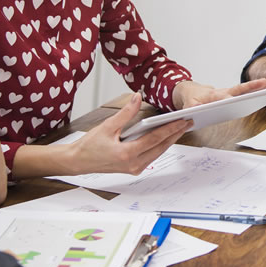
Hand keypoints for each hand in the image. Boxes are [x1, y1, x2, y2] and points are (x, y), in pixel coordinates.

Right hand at [68, 93, 190, 174]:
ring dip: (169, 140)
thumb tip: (138, 97)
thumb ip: (126, 112)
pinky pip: (151, 156)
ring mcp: (134, 169)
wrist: (78, 162)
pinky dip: (159, 146)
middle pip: (160, 147)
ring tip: (181, 128)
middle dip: (175, 134)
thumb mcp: (107, 126)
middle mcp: (133, 164)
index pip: (155, 139)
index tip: (183, 120)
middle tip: (188, 122)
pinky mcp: (133, 169)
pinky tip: (165, 137)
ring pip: (157, 153)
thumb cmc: (89, 145)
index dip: (171, 128)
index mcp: (127, 154)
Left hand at [174, 78, 265, 109]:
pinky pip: (247, 93)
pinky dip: (258, 92)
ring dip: (261, 87)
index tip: (241, 99)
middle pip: (243, 88)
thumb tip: (195, 113)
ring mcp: (230, 93)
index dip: (233, 99)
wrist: (191, 91)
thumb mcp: (188, 104)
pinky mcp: (233, 95)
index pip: (226, 97)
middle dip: (257, 85)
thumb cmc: (191, 98)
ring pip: (248, 90)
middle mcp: (225, 92)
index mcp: (215, 95)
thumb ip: (191, 109)